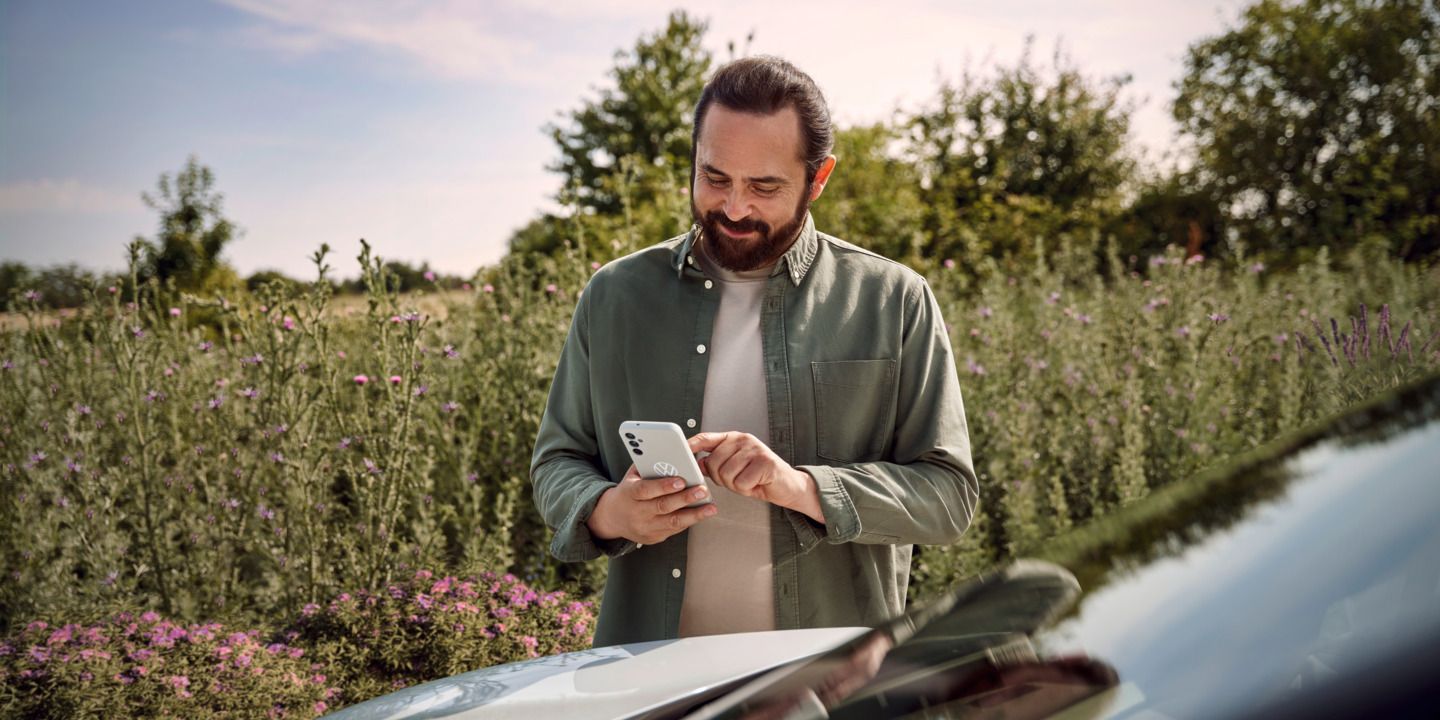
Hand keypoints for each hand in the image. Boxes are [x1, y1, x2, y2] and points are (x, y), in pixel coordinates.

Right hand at [586, 464, 715, 544]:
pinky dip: (689, 521)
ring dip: (694, 515)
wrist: (612, 518)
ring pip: (672, 522)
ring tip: (710, 507)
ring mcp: (645, 528)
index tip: (681, 480)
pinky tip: (701, 514)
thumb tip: (670, 455)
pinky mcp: (653, 538)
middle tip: (702, 491)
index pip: (646, 490)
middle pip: (663, 506)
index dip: (664, 486)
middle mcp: (637, 513)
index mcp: (629, 494)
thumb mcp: (631, 476)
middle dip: (685, 498)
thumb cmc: (627, 492)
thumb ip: (648, 466)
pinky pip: (674, 530)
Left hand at [687, 432, 824, 523]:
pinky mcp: (765, 462)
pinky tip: (757, 484)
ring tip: (748, 481)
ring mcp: (755, 449)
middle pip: (713, 463)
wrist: (788, 486)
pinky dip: (747, 489)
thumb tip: (697, 464)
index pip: (706, 438)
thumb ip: (716, 463)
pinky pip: (741, 483)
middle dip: (721, 479)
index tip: (680, 452)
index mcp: (734, 438)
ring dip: (735, 485)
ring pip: (726, 474)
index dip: (691, 445)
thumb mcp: (735, 468)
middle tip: (737, 480)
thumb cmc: (759, 477)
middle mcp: (743, 440)